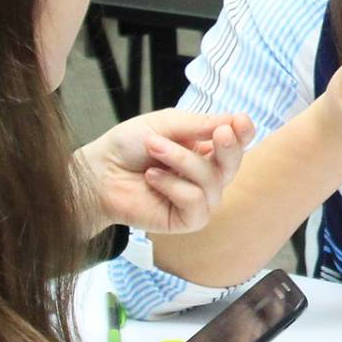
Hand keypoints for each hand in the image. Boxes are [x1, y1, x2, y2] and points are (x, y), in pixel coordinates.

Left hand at [78, 109, 254, 236]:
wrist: (98, 172)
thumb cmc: (128, 146)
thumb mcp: (165, 124)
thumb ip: (200, 124)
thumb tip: (236, 121)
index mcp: (205, 149)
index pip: (237, 143)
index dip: (244, 134)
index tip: (241, 123)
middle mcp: (206, 175)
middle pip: (234, 164)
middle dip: (229, 147)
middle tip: (219, 133)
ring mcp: (198, 199)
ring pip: (212, 181)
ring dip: (182, 161)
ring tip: (154, 150)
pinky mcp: (186, 220)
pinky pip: (196, 202)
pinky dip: (173, 186)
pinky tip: (153, 178)